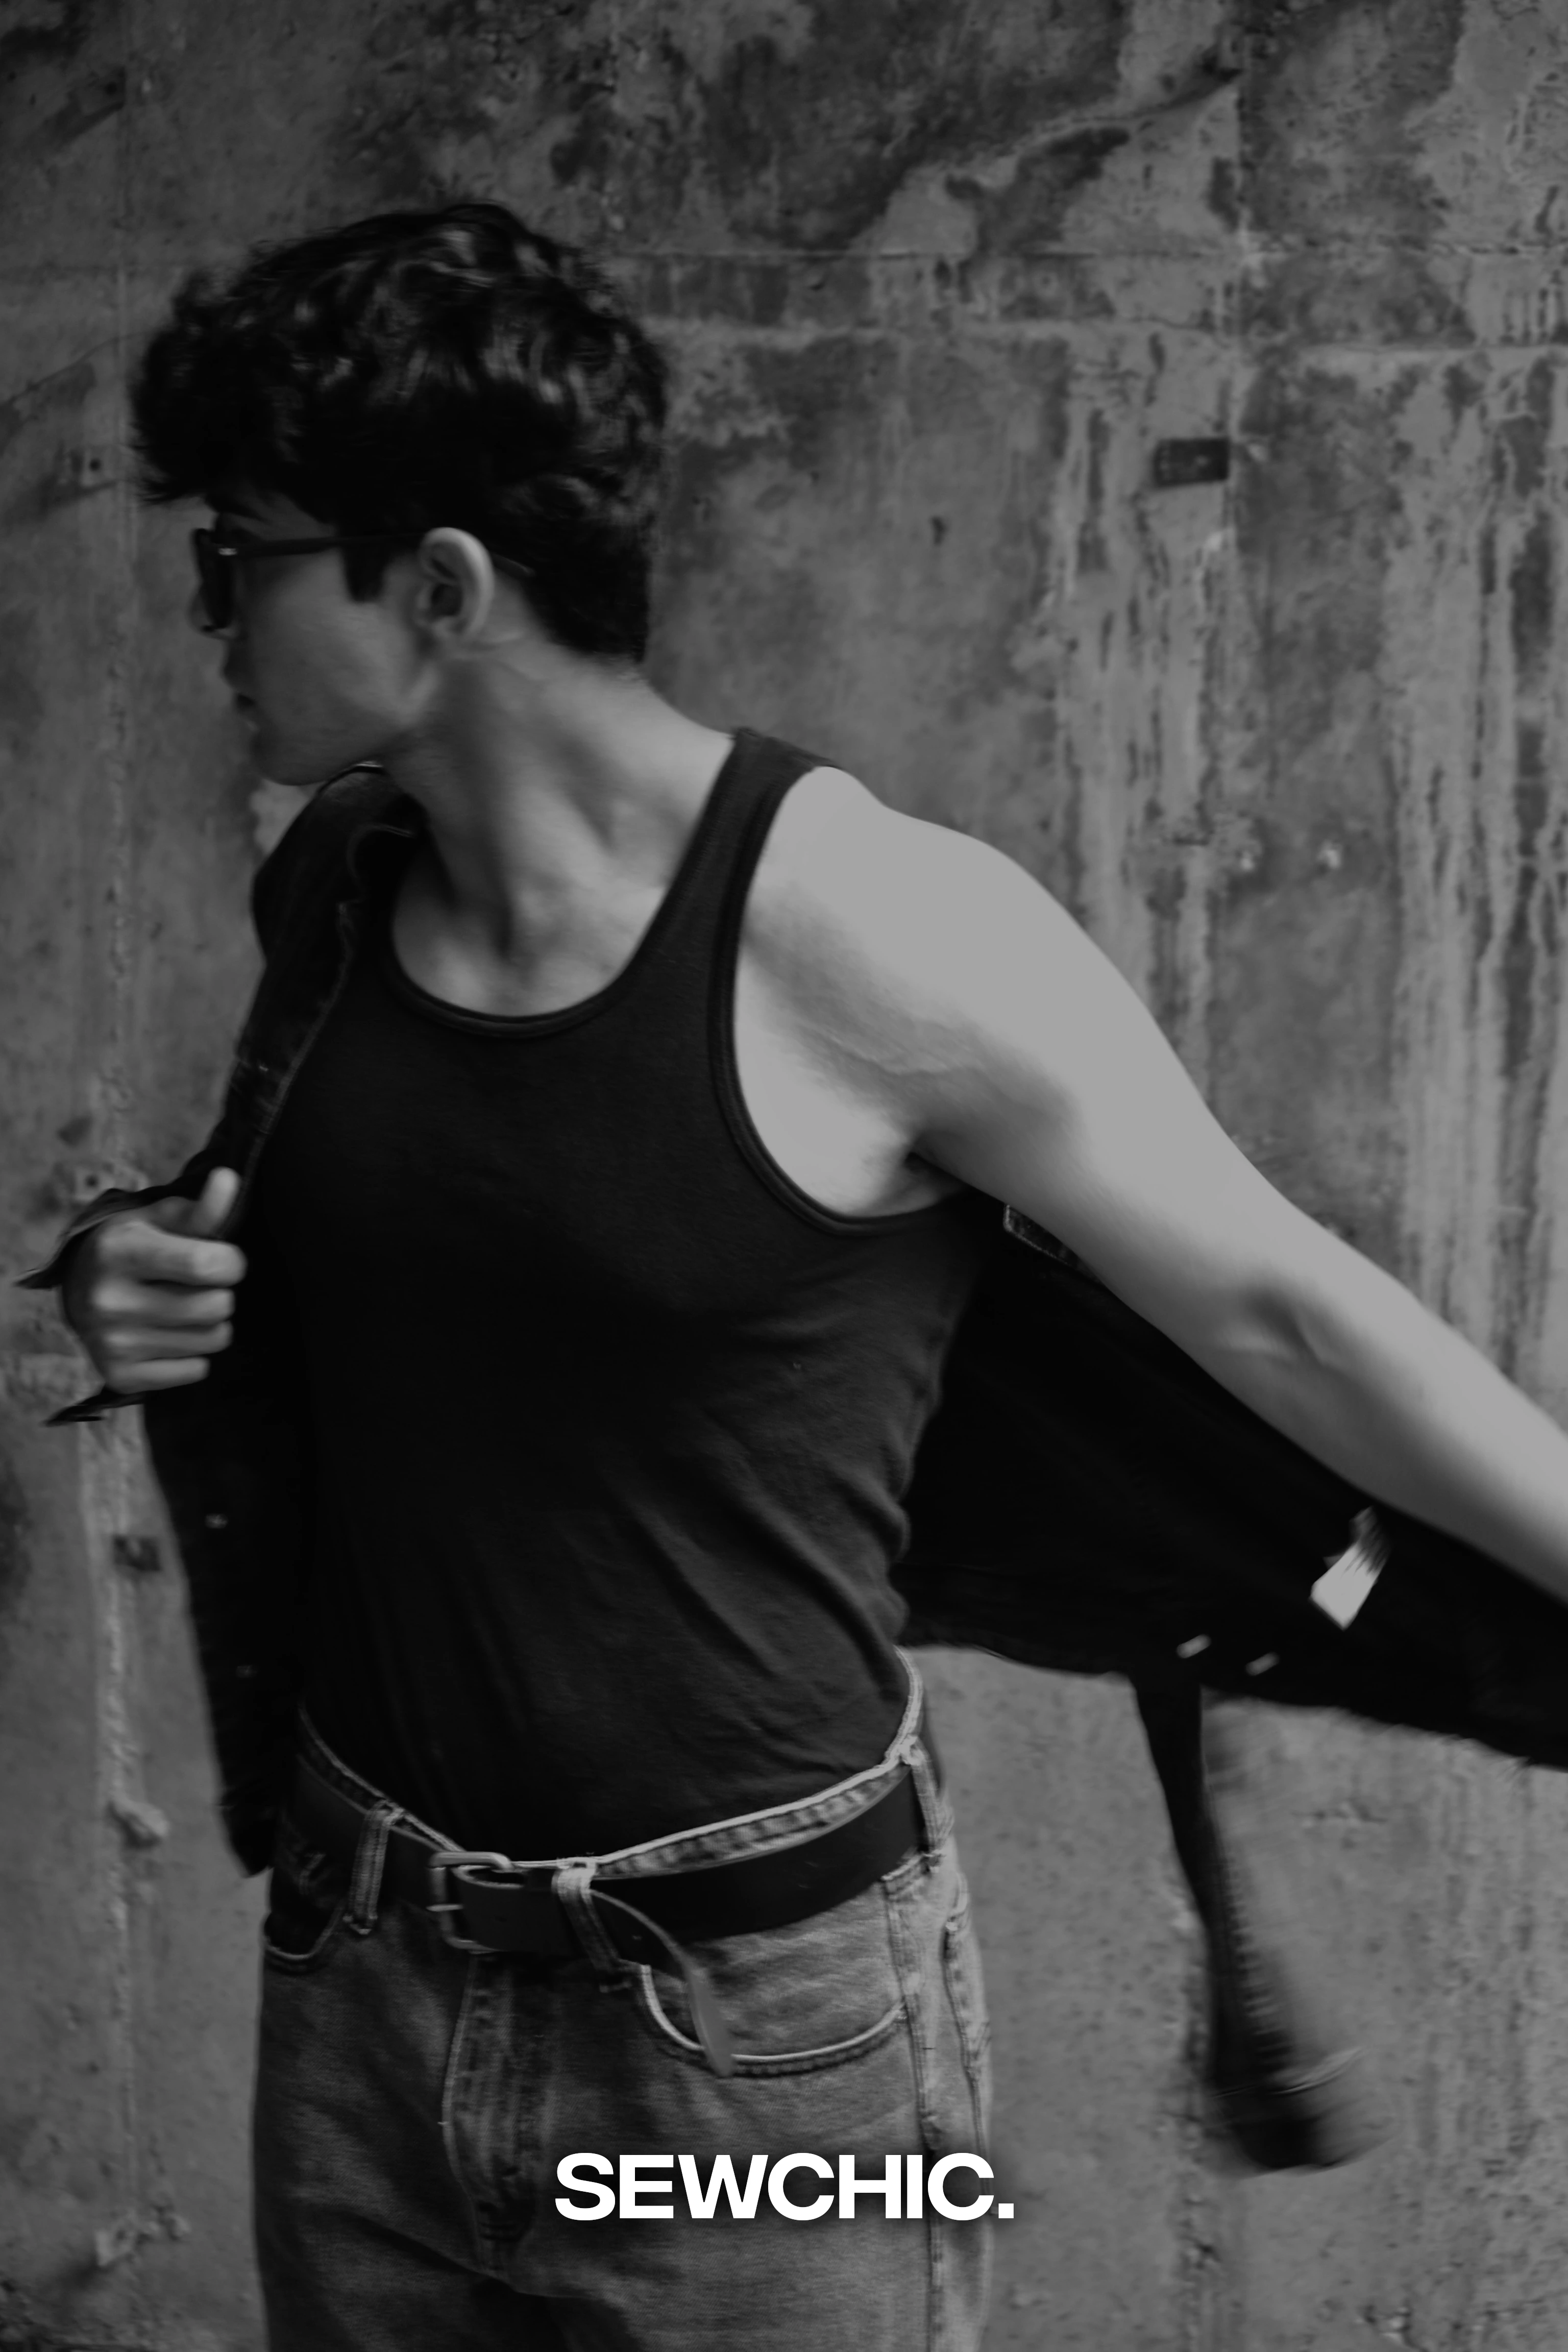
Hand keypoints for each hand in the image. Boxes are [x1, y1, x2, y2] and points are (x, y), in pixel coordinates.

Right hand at [62, 1167, 246, 1393]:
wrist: (83, 1289)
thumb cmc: (136, 1246)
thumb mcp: (161, 1219)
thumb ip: (202, 1208)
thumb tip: (230, 1179)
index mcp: (119, 1252)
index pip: (206, 1265)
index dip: (232, 1262)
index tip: (224, 1258)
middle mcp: (108, 1300)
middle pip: (216, 1307)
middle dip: (221, 1293)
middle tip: (200, 1285)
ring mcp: (111, 1343)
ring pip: (213, 1341)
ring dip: (212, 1324)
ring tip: (185, 1307)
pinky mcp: (120, 1376)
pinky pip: (197, 1371)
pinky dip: (195, 1354)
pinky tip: (171, 1334)